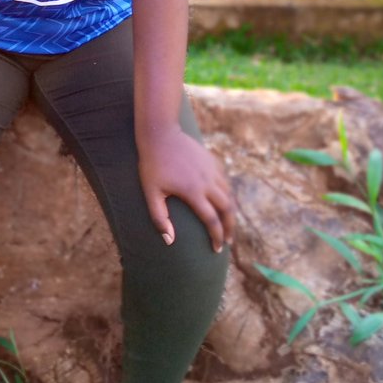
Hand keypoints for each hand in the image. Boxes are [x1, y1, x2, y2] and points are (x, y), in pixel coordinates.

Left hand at [138, 127, 234, 253]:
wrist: (160, 134)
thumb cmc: (152, 165)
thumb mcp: (151, 193)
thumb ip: (159, 217)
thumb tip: (169, 241)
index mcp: (194, 192)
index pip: (212, 220)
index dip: (217, 237)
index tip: (217, 249)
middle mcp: (208, 182)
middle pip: (228, 209)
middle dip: (230, 227)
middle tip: (229, 240)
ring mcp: (212, 170)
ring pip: (229, 194)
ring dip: (231, 211)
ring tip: (228, 223)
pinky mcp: (212, 160)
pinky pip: (225, 181)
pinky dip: (227, 193)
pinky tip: (223, 199)